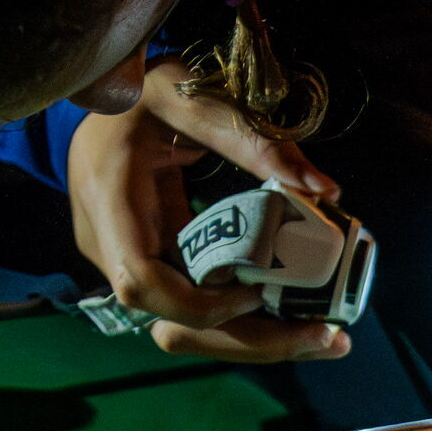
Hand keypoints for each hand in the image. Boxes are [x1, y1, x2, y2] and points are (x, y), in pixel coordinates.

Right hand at [66, 55, 352, 362]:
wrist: (104, 96)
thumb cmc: (143, 90)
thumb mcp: (196, 99)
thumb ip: (256, 141)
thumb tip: (324, 190)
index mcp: (111, 200)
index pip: (140, 282)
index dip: (200, 302)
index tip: (260, 290)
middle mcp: (110, 243)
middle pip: (168, 323)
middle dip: (247, 340)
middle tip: (327, 338)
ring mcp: (128, 259)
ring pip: (184, 326)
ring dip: (251, 337)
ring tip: (322, 335)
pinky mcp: (152, 262)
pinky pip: (194, 302)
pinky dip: (243, 313)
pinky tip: (294, 311)